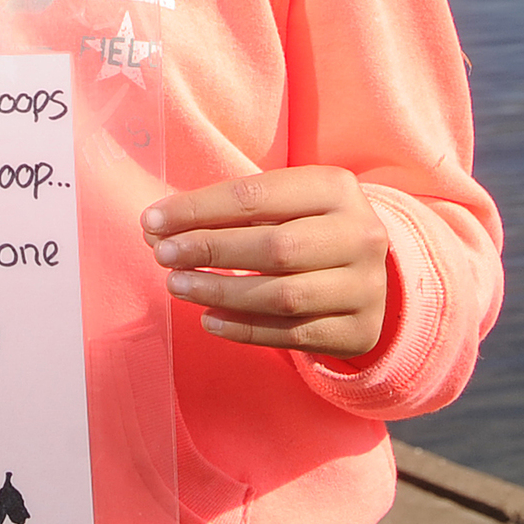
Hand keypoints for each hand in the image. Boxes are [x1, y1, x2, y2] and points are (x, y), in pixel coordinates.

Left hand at [142, 166, 389, 357]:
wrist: (370, 271)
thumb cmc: (307, 227)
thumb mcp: (282, 203)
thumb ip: (225, 212)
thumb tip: (156, 226)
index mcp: (336, 188)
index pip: (256, 196)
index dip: (199, 209)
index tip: (153, 220)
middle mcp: (360, 235)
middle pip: (273, 247)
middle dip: (209, 251)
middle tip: (163, 255)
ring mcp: (366, 287)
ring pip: (282, 296)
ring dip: (220, 292)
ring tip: (178, 287)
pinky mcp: (359, 331)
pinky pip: (292, 335)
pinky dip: (244, 329)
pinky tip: (209, 320)